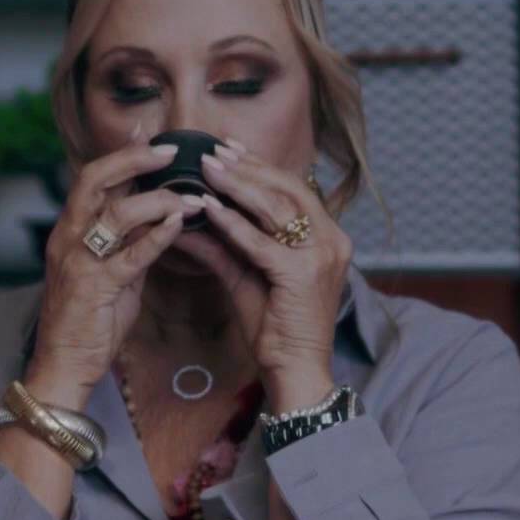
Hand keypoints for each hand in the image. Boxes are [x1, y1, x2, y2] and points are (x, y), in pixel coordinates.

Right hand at [28, 141, 202, 398]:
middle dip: (133, 159)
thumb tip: (159, 217)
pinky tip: (180, 224)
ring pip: (115, 213)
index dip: (121, 152)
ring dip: (158, 200)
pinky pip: (130, 255)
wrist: (64, 364)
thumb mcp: (112, 272)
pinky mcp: (96, 288)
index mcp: (70, 229)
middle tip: (171, 150)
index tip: (148, 130)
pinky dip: (157, 236)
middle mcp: (68, 238)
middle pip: (94, 179)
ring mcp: (79, 262)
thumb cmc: (90, 320)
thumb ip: (129, 242)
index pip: (92, 177)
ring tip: (192, 197)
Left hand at [168, 137, 350, 410]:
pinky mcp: (301, 275)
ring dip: (238, 185)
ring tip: (208, 168)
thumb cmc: (274, 326)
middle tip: (215, 150)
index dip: (260, 168)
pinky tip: (207, 208)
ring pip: (276, 208)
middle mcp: (331, 240)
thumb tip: (187, 216)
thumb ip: (222, 244)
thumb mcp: (245, 275)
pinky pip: (261, 241)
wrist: (294, 369)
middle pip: (287, 190)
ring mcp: (321, 256)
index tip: (229, 149)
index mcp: (327, 237)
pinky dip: (232, 223)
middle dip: (249, 168)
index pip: (293, 190)